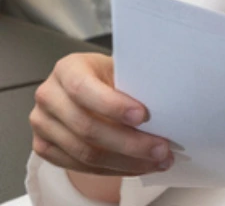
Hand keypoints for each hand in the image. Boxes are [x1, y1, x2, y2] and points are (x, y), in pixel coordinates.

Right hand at [31, 53, 171, 176]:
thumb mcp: (122, 70)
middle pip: (87, 128)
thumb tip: (167, 105)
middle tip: (162, 148)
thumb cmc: (110, 78)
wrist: (90, 91)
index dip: (113, 105)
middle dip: (130, 142)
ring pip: (85, 153)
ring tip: (158, 161)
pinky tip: (138, 166)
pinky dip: (114, 169)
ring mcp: (43, 123)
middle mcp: (49, 95)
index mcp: (68, 69)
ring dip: (127, 161)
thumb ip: (135, 84)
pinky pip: (79, 166)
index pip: (83, 89)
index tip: (143, 116)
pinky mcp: (44, 146)